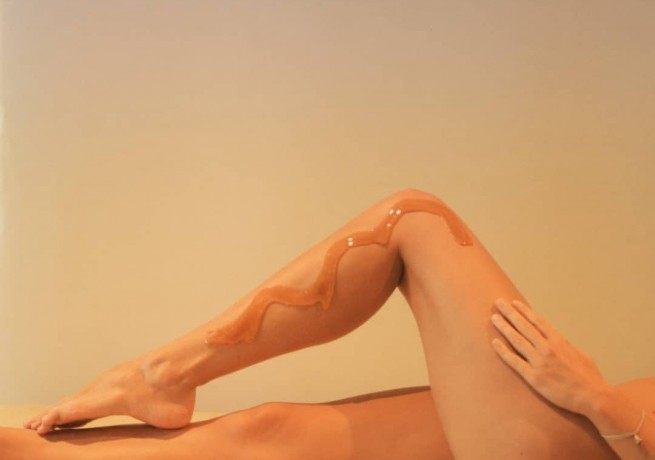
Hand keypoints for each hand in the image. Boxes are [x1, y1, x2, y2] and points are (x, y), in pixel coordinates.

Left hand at [491, 299, 610, 415]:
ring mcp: (539, 362)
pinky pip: (514, 361)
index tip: (514, 303)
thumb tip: (559, 341)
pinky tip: (494, 342)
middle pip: (524, 326)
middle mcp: (547, 348)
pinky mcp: (534, 377)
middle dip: (510, 313)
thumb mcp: (580, 354)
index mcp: (559, 341)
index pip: (537, 321)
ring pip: (517, 340)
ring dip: (504, 327)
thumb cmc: (590, 378)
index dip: (524, 311)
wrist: (593, 396)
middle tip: (498, 302)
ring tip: (494, 317)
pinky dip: (503, 351)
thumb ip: (567, 346)